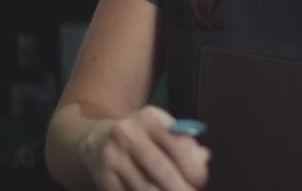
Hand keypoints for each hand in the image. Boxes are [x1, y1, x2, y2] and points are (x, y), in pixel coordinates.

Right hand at [79, 106, 209, 190]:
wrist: (97, 139)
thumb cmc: (140, 136)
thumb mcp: (161, 129)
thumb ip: (184, 143)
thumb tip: (204, 159)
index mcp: (149, 118)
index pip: (177, 143)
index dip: (194, 167)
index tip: (201, 181)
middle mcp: (128, 134)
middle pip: (162, 169)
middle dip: (181, 188)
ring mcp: (113, 156)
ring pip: (146, 187)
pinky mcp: (103, 177)